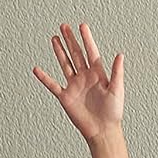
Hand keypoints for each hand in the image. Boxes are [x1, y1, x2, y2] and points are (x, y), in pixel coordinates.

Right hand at [33, 23, 123, 141]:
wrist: (103, 131)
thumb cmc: (113, 113)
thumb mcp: (117, 90)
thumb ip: (117, 72)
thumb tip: (120, 55)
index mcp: (98, 74)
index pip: (91, 52)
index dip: (86, 39)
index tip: (82, 26)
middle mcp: (85, 77)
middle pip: (76, 54)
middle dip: (70, 40)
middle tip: (64, 27)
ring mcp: (74, 86)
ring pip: (65, 64)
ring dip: (60, 51)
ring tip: (55, 38)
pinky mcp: (66, 97)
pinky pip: (53, 85)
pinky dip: (44, 78)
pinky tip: (37, 69)